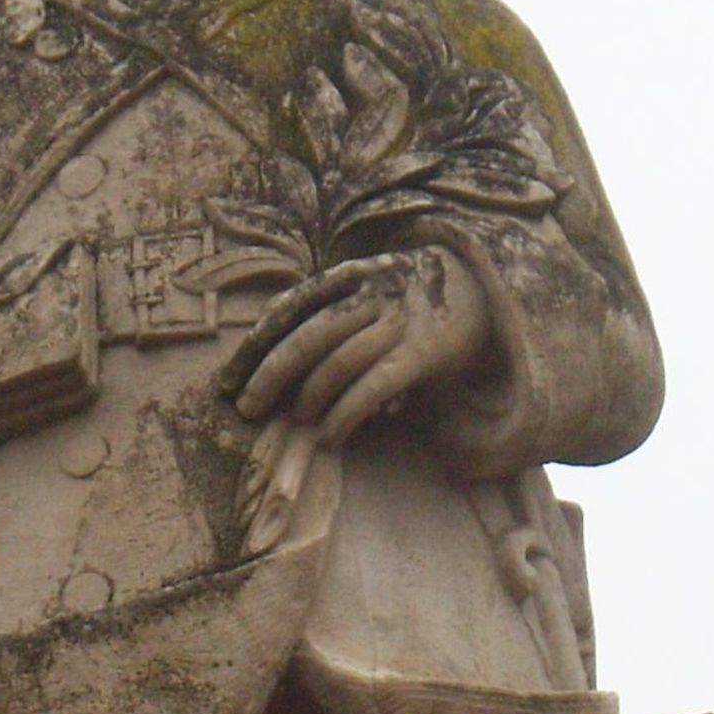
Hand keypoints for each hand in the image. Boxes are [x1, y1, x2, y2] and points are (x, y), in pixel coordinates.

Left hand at [224, 246, 491, 448]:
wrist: (485, 288)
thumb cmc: (414, 303)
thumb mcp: (368, 298)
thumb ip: (331, 322)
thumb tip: (282, 370)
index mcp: (348, 277)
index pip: (287, 310)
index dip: (255, 346)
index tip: (227, 379)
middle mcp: (369, 293)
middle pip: (306, 335)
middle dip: (270, 375)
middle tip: (247, 408)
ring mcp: (397, 318)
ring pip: (337, 360)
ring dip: (309, 397)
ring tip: (294, 423)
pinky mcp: (422, 349)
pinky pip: (373, 385)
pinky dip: (346, 414)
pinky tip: (330, 436)